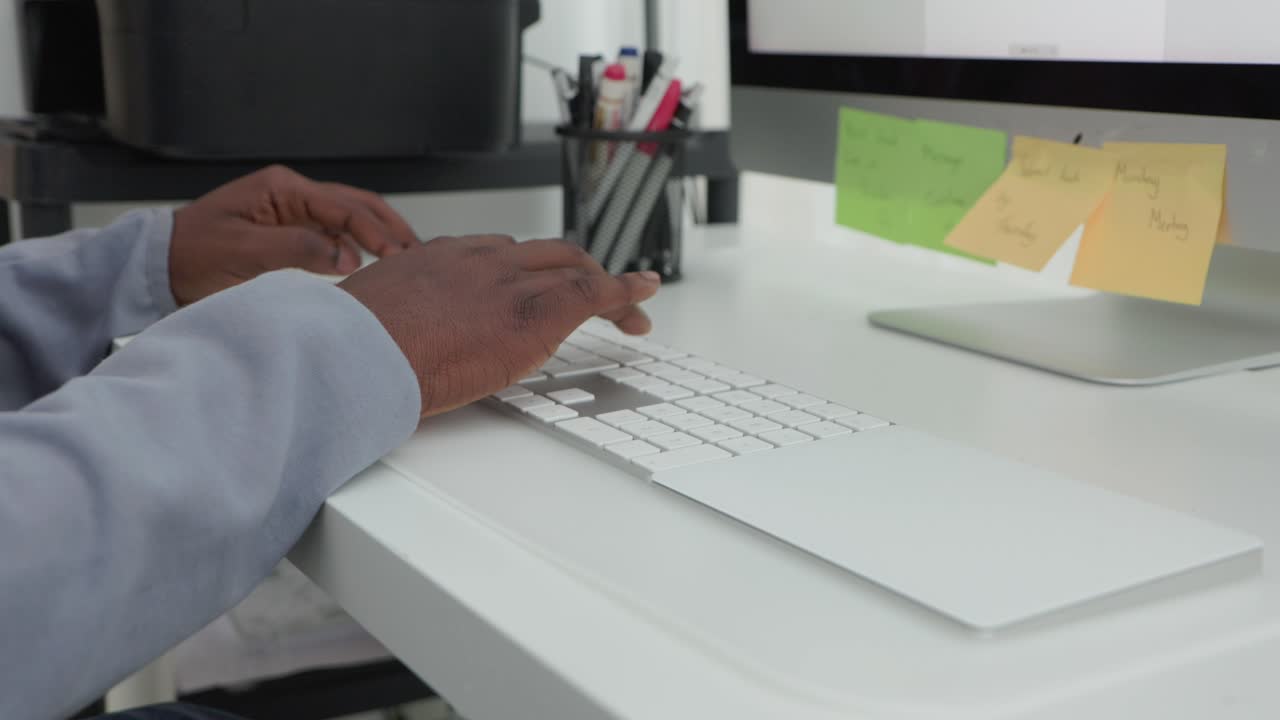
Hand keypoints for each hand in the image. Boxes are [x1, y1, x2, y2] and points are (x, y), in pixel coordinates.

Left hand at [170, 165, 417, 304]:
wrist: (160, 266)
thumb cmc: (191, 254)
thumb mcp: (242, 251)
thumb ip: (296, 250)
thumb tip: (346, 257)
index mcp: (282, 189)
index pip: (343, 207)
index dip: (374, 232)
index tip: (394, 256)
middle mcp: (292, 195)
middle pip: (357, 204)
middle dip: (390, 228)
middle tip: (417, 253)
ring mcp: (293, 212)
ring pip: (350, 218)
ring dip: (380, 235)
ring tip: (406, 257)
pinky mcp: (290, 232)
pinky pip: (335, 235)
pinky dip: (360, 246)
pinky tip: (374, 264)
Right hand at [339, 235, 660, 417]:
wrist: (357, 355)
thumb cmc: (352, 349)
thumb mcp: (369, 319)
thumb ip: (395, 320)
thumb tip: (390, 344)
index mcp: (439, 260)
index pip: (498, 254)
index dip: (526, 269)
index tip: (535, 283)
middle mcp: (480, 261)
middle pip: (544, 254)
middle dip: (576, 272)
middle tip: (597, 297)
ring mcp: (509, 283)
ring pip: (572, 269)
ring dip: (604, 287)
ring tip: (628, 311)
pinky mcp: (535, 312)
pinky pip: (593, 292)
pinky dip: (625, 292)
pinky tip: (645, 294)